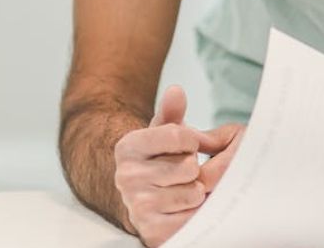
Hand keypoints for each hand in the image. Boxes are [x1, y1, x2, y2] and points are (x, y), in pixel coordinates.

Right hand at [113, 85, 244, 246]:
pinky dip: (195, 213)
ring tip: (183, 189)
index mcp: (129, 147)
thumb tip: (176, 92)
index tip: (186, 145)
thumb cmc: (160, 161)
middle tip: (183, 171)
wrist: (144, 199)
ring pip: (193, 193)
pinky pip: (191, 218)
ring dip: (197, 191)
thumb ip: (171, 111)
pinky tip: (183, 208)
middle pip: (189, 166)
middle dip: (195, 168)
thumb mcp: (164, 132)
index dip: (192, 140)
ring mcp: (137, 206)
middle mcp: (126, 177)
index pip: (179, 135)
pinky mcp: (151, 231)